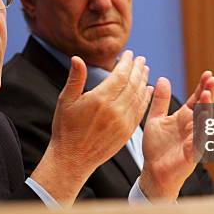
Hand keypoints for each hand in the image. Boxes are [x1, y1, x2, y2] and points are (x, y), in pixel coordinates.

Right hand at [31, 50, 152, 205]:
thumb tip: (77, 57)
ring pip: (138, 96)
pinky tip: (147, 90)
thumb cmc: (66, 128)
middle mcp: (114, 110)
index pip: (120, 75)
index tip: (130, 54)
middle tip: (141, 59)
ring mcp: (123, 122)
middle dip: (138, 69)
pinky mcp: (127, 132)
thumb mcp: (66, 101)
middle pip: (132, 84)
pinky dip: (145, 98)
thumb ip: (75, 78)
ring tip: (145, 70)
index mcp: (99, 99)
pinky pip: (140, 111)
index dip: (127, 63)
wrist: (72, 159)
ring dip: (143, 81)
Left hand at [139, 71, 213, 201]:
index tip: (208, 73)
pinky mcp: (193, 154)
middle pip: (204, 107)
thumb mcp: (155, 119)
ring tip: (206, 95)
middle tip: (213, 79)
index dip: (202, 86)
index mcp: (184, 118)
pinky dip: (201, 131)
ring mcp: (195, 140)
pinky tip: (202, 120)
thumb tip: (162, 78)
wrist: (152, 172)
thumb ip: (160, 100)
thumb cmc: (156, 148)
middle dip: (208, 93)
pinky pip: (199, 141)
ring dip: (206, 109)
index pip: (196, 99)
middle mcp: (192, 127)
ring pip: (204, 122)